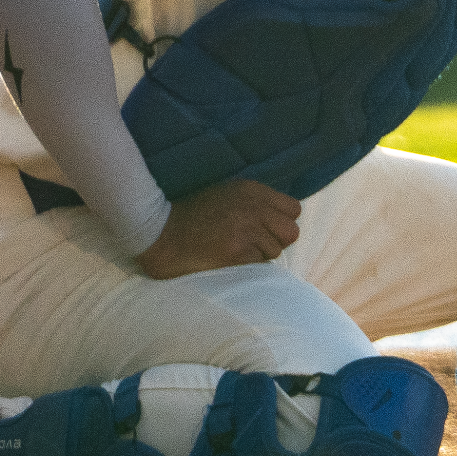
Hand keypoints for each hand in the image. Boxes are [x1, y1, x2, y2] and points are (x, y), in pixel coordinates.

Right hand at [135, 178, 301, 279]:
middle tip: (255, 245)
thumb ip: (255, 203)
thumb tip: (278, 220)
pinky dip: (246, 265)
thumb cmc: (192, 215)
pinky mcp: (238, 250)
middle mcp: (254, 207)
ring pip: (275, 251)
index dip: (282, 223)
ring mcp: (247, 229)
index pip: (294, 209)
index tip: (267, 230)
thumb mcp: (227, 195)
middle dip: (277, 242)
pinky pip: (259, 264)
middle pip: (291, 232)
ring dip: (259, 256)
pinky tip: (228, 259)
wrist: (162, 232)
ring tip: (235, 251)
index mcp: (253, 190)